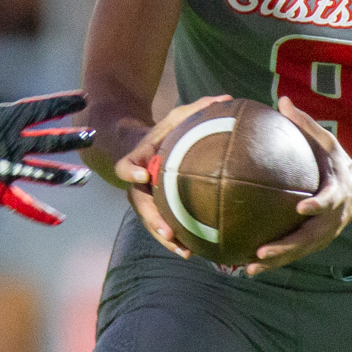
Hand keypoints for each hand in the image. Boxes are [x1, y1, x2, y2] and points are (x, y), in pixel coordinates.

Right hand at [0, 35, 93, 223]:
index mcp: (3, 118)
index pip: (42, 109)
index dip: (63, 103)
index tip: (84, 98)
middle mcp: (11, 143)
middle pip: (50, 141)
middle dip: (72, 139)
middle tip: (92, 136)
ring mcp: (5, 168)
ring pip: (43, 172)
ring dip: (64, 175)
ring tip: (84, 178)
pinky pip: (22, 203)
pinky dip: (39, 212)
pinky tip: (59, 219)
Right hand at [114, 95, 231, 258]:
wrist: (147, 149)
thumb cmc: (165, 131)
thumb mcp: (177, 117)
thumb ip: (196, 109)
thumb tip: (226, 100)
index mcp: (137, 159)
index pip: (126, 165)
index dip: (130, 171)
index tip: (141, 175)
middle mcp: (136, 183)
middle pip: (138, 205)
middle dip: (153, 219)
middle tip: (167, 231)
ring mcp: (144, 199)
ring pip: (150, 222)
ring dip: (164, 237)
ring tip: (183, 250)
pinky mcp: (156, 210)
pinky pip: (163, 227)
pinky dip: (176, 240)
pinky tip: (194, 251)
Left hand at [243, 97, 351, 275]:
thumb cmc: (339, 163)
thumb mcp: (328, 142)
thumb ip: (306, 124)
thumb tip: (282, 100)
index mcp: (336, 194)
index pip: (328, 201)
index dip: (317, 206)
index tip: (302, 208)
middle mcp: (331, 219)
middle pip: (309, 238)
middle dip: (286, 248)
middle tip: (262, 253)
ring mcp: (324, 234)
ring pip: (299, 252)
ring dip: (276, 263)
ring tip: (249, 270)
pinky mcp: (316, 242)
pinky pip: (294, 253)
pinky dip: (274, 263)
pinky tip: (248, 268)